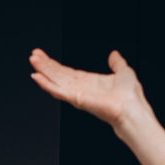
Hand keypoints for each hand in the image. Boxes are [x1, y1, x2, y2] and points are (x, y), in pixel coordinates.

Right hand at [28, 49, 152, 131]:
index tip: (44, 56)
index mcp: (90, 83)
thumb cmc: (131, 97)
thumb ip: (117, 63)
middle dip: (46, 65)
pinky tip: (37, 77)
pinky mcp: (76, 99)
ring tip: (32, 61)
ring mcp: (77, 95)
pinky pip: (58, 91)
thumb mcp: (124, 72)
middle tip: (33, 56)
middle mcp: (82, 89)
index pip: (68, 72)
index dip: (55, 64)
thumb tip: (114, 54)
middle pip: (59, 75)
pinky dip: (47, 84)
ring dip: (43, 71)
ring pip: (56, 81)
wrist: (132, 110)